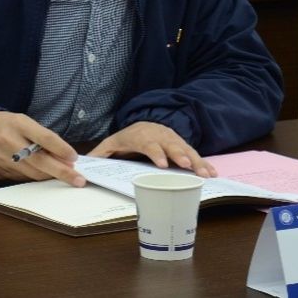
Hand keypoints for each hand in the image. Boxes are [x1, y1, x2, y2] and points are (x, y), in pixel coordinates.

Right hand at [0, 111, 85, 186]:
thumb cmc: (8, 125)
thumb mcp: (25, 122)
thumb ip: (43, 137)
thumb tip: (65, 156)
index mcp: (18, 124)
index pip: (44, 138)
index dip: (61, 149)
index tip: (74, 157)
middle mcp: (9, 142)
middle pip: (39, 161)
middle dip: (62, 172)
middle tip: (78, 179)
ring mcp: (2, 159)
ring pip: (32, 173)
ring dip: (50, 177)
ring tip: (65, 176)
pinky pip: (22, 178)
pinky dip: (36, 178)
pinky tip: (45, 176)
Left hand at [88, 121, 216, 177]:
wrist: (145, 124)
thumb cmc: (128, 138)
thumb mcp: (112, 144)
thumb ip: (101, 154)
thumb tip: (85, 164)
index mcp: (141, 136)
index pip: (149, 144)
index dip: (156, 153)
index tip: (162, 164)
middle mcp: (159, 136)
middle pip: (171, 145)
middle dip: (180, 155)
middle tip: (188, 166)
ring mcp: (173, 139)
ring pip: (185, 149)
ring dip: (196, 161)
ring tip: (205, 173)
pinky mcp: (182, 145)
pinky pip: (194, 154)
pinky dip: (204, 162)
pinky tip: (212, 172)